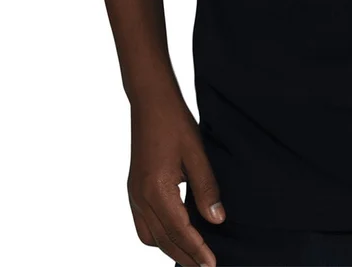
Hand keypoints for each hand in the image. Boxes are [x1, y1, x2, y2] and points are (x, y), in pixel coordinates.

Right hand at [127, 92, 226, 264]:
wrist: (150, 101)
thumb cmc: (174, 122)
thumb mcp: (197, 154)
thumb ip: (207, 188)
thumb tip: (217, 220)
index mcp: (157, 190)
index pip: (179, 232)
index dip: (197, 251)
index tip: (212, 265)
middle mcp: (141, 197)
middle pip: (163, 241)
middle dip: (185, 256)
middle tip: (206, 266)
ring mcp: (134, 194)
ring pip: (149, 237)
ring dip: (170, 249)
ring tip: (193, 254)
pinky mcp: (134, 189)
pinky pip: (143, 224)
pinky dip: (158, 236)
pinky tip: (174, 233)